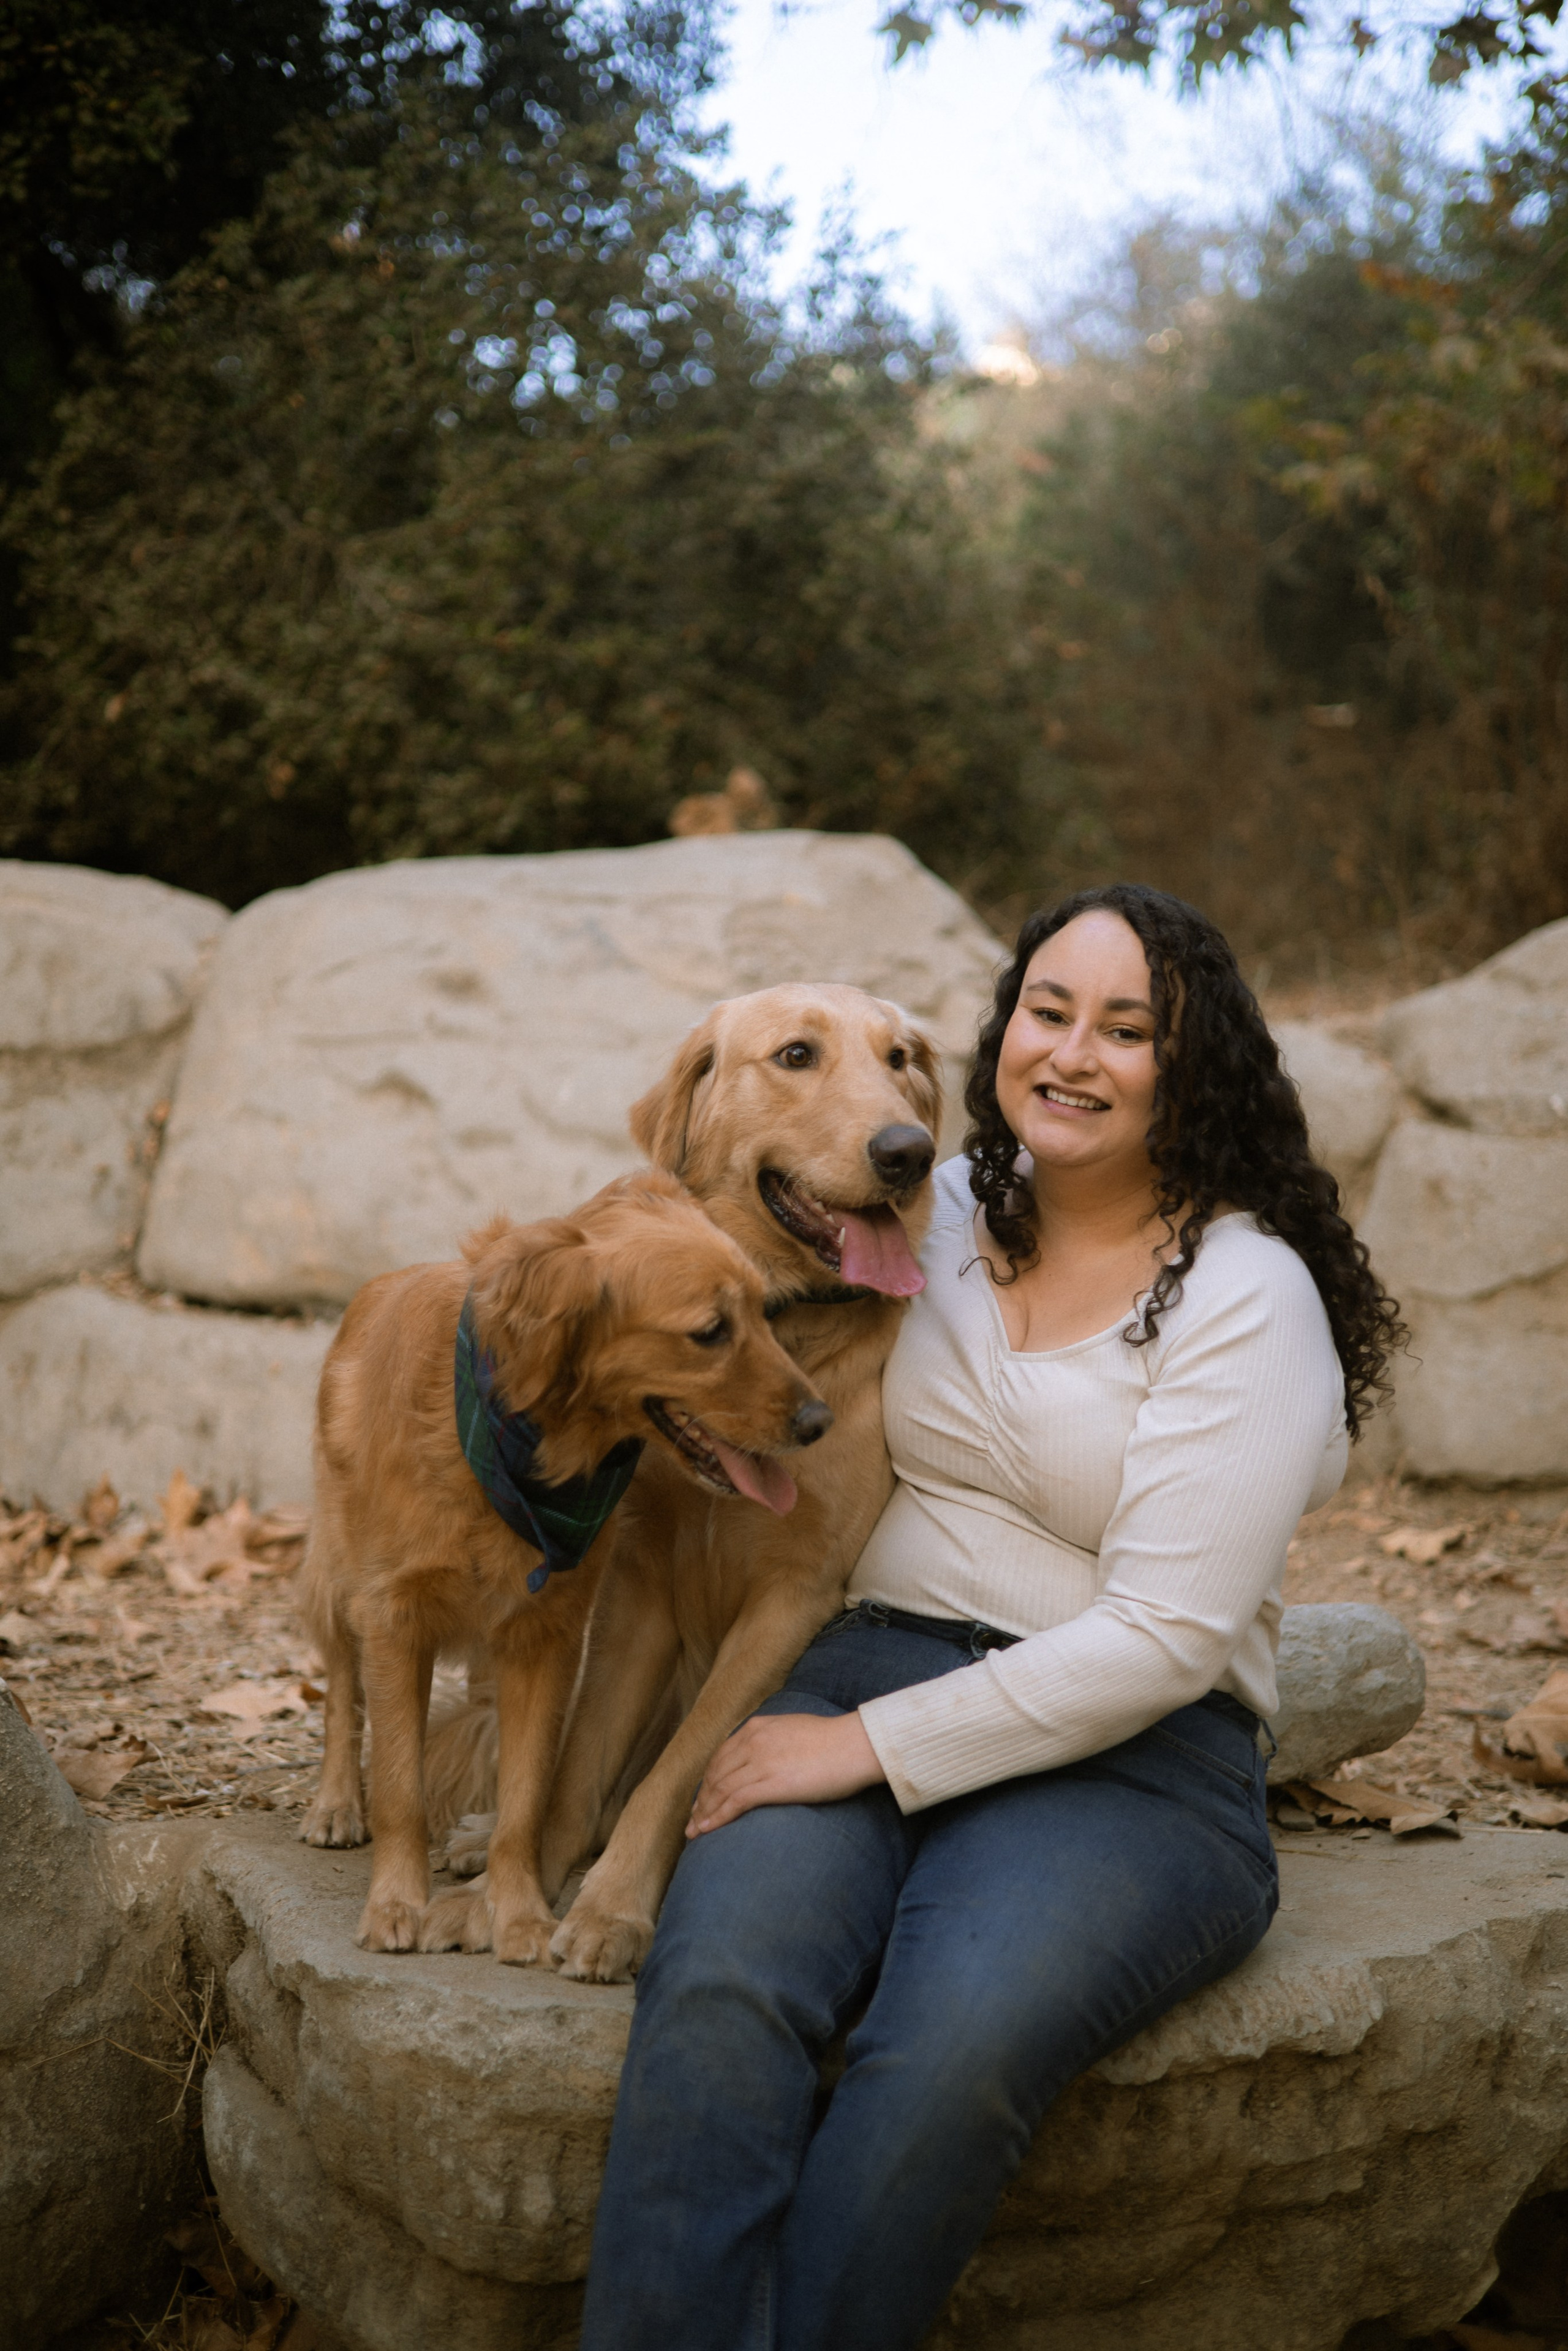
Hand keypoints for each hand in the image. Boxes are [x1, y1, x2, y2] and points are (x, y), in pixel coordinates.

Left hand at [687, 1712, 885, 1836]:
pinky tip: (707, 1830)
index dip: (707, 1780)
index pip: (720, 1756)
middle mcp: (752, 1741)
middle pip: (715, 1774)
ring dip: (703, 1813)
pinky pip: (733, 1802)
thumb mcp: (794, 1730)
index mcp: (757, 1728)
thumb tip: (768, 1757)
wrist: (855, 1745)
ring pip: (719, 1790)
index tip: (702, 1798)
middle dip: (701, 1799)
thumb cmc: (833, 1741)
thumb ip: (774, 1740)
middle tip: (693, 1819)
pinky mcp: (770, 1783)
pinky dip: (716, 1817)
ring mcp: (760, 1762)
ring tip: (695, 1831)